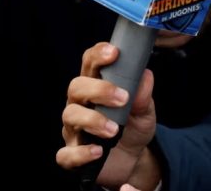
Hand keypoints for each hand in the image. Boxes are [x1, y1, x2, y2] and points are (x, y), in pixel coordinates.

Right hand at [57, 43, 160, 188]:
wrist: (134, 158)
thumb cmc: (133, 126)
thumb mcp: (145, 111)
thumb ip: (143, 95)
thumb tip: (145, 75)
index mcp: (96, 87)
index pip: (90, 63)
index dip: (98, 54)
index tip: (114, 53)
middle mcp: (80, 104)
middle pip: (76, 87)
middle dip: (98, 89)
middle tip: (122, 99)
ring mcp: (74, 129)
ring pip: (70, 116)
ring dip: (92, 120)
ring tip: (114, 129)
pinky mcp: (73, 155)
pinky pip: (66, 154)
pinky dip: (80, 153)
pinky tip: (98, 151)